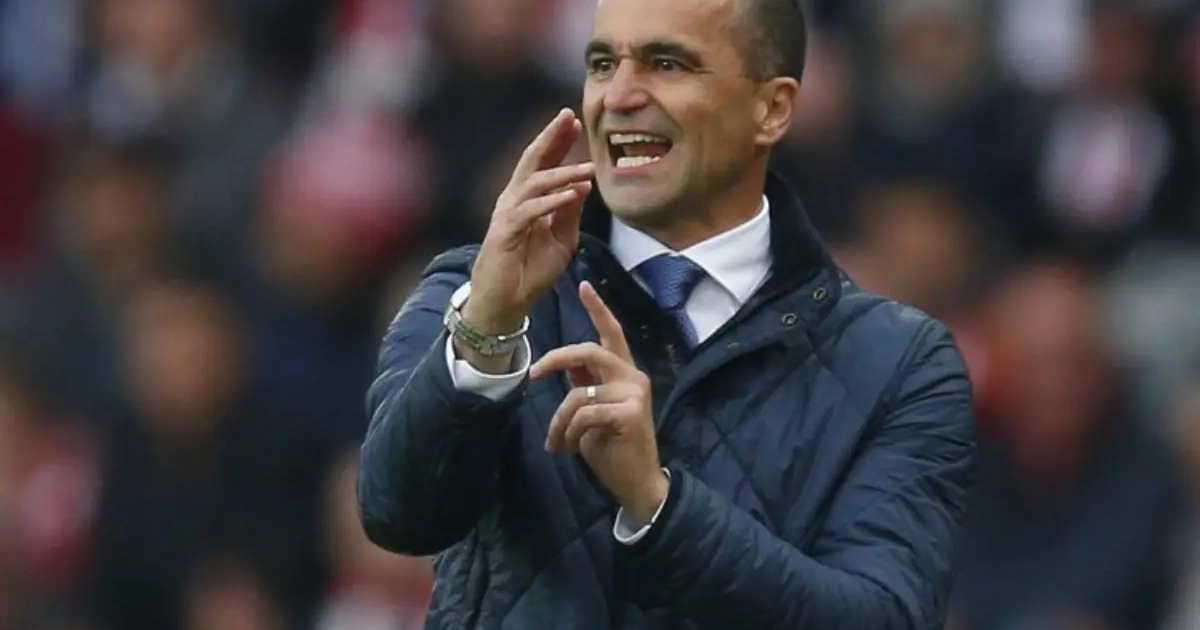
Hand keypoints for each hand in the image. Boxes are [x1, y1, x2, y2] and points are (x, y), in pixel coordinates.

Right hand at [464, 108, 594, 335]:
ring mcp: (508, 215)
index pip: (543, 164)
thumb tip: (584, 186)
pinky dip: (552, 201)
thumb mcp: (561, 241)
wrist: (505, 303)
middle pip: (532, 161)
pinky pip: (530, 211)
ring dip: (563, 174)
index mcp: (528, 200)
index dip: (558, 142)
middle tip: (569, 116)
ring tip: (589, 168)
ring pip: (534, 183)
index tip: (576, 123)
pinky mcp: (505, 233)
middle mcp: (514, 200)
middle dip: (551, 137)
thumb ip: (570, 213)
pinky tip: (573, 194)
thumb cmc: (530, 272)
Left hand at [531, 281, 668, 524]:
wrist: (636, 483)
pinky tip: (573, 449)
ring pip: (578, 392)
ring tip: (558, 442)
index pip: (612, 334)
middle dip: (556, 358)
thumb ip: (584, 385)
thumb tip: (565, 367)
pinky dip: (570, 434)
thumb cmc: (612, 448)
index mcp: (624, 373)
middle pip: (588, 351)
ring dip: (559, 421)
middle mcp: (633, 377)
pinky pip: (584, 413)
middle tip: (535, 373)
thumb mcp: (592, 412)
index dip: (598, 309)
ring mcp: (634, 393)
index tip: (584, 285)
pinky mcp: (631, 413)